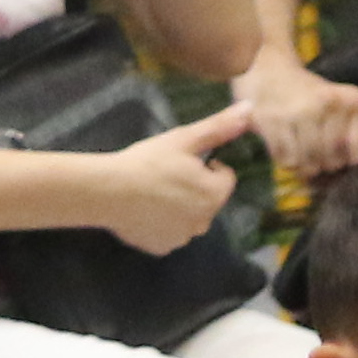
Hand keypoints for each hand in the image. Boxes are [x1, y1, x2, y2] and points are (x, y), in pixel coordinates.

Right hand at [100, 101, 252, 254]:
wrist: (108, 190)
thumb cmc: (147, 162)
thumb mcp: (184, 139)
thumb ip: (219, 127)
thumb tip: (249, 110)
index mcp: (214, 195)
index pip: (225, 178)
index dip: (208, 166)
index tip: (184, 160)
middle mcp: (204, 222)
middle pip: (208, 200)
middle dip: (194, 187)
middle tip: (166, 174)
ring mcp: (183, 238)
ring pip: (188, 217)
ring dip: (179, 206)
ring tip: (154, 190)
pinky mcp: (163, 247)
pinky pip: (168, 232)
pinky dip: (161, 222)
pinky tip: (144, 208)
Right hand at [240, 48, 357, 183]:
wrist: (270, 70)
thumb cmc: (312, 97)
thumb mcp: (342, 108)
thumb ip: (353, 137)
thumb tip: (348, 171)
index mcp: (353, 100)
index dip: (347, 162)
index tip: (338, 152)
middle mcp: (327, 103)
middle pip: (332, 161)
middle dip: (324, 165)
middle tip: (315, 153)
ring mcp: (298, 110)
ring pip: (307, 163)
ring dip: (304, 166)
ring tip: (301, 152)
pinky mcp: (271, 119)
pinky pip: (285, 159)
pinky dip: (286, 160)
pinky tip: (286, 146)